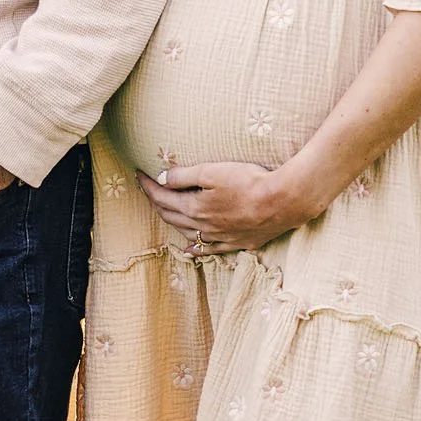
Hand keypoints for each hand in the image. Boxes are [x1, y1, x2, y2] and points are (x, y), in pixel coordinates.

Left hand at [138, 158, 315, 254]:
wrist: (282, 202)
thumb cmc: (247, 181)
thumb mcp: (211, 172)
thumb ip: (183, 177)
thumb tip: (161, 178)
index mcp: (194, 209)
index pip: (162, 198)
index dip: (148, 186)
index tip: (139, 175)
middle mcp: (204, 227)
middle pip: (171, 216)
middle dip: (156, 202)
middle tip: (148, 189)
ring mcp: (220, 238)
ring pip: (188, 233)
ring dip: (172, 222)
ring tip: (164, 212)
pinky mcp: (237, 243)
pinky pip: (209, 249)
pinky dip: (195, 248)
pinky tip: (190, 248)